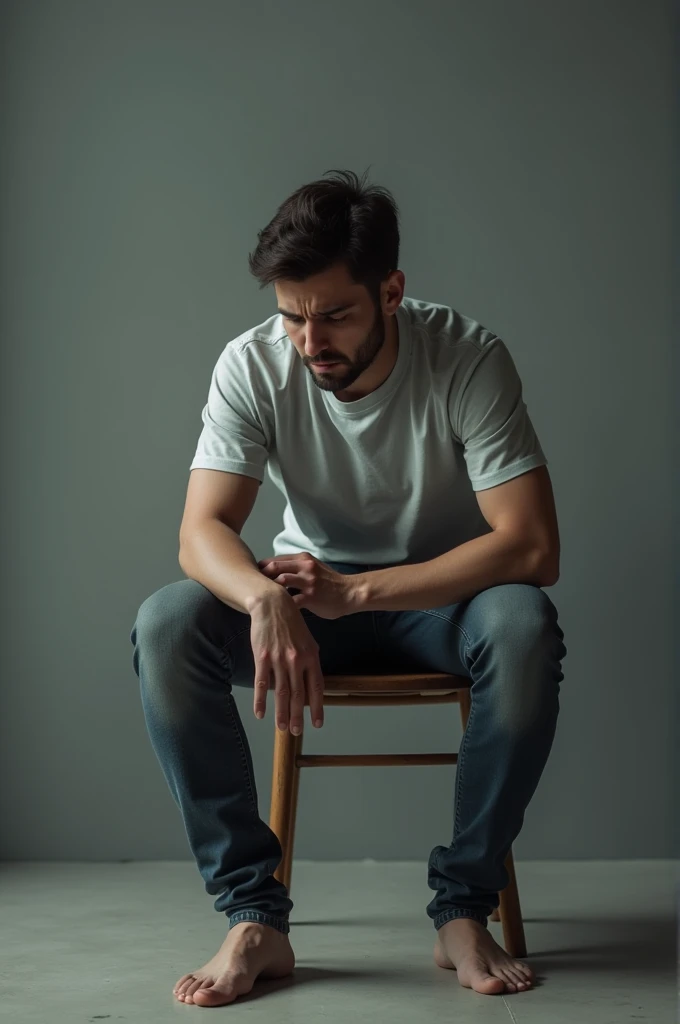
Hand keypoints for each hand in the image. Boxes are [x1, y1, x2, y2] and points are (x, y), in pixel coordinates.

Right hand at [248, 589, 324, 733]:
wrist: (273, 604)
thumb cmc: (291, 623)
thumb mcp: (308, 640)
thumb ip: (310, 661)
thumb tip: (311, 684)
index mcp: (311, 656)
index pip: (316, 687)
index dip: (318, 707)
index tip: (317, 723)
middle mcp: (297, 660)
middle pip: (298, 694)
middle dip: (298, 716)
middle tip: (296, 732)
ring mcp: (279, 659)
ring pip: (281, 693)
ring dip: (281, 713)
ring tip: (281, 728)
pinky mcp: (262, 657)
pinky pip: (262, 684)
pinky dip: (261, 701)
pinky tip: (260, 714)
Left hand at [257, 552, 356, 619]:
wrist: (350, 593)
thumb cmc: (331, 582)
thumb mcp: (314, 567)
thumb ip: (297, 568)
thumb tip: (276, 573)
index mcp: (303, 558)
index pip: (276, 560)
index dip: (261, 568)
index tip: (253, 577)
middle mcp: (305, 567)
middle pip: (274, 567)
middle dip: (261, 577)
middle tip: (252, 588)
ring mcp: (308, 582)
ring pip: (281, 581)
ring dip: (269, 590)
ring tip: (261, 599)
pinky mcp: (311, 597)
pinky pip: (291, 600)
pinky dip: (281, 605)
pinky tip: (275, 611)